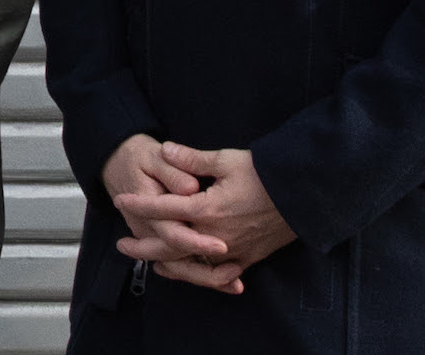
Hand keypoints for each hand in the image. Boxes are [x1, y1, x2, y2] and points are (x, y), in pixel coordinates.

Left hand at [113, 144, 296, 294]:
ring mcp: (231, 251)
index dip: (139, 204)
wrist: (304, 195)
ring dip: (166, 264)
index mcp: (206, 209)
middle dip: (142, 246)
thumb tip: (165, 149)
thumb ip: (191, 158)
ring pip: (190, 266)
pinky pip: (216, 274)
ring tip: (150, 263)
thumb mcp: (226, 160)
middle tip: (121, 246)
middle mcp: (214, 235)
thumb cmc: (265, 174)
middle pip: (169, 246)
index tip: (120, 200)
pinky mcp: (247, 258)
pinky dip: (198, 275)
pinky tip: (187, 271)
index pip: (163, 208)